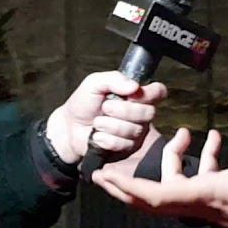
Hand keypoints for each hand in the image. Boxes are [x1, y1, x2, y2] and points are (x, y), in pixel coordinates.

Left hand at [45, 72, 167, 164]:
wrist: (69, 126)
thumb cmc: (83, 103)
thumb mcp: (94, 83)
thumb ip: (113, 79)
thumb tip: (134, 86)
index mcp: (136, 95)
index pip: (158, 92)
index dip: (150, 94)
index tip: (131, 94)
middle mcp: (140, 113)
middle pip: (148, 112)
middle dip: (123, 110)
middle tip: (105, 107)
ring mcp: (136, 132)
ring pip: (135, 130)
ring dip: (110, 125)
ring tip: (97, 122)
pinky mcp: (127, 148)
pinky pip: (124, 144)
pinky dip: (106, 139)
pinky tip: (97, 136)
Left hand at [91, 95, 227, 227]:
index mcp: (202, 194)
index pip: (154, 195)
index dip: (126, 187)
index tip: (105, 177)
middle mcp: (197, 204)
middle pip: (150, 198)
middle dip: (126, 184)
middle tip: (108, 167)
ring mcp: (206, 206)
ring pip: (173, 187)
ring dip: (172, 162)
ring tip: (185, 134)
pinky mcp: (217, 204)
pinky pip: (193, 185)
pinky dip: (195, 166)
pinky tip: (212, 141)